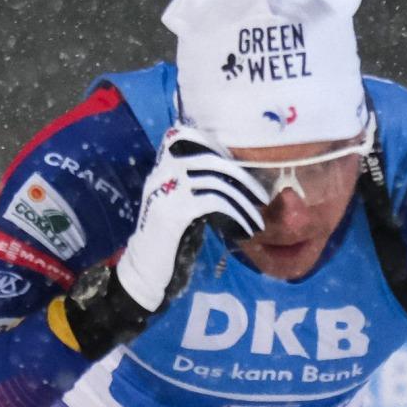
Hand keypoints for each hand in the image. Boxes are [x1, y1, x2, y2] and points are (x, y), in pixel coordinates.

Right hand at [115, 128, 268, 310]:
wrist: (143, 271)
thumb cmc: (167, 241)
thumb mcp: (180, 206)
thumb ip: (196, 187)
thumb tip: (231, 176)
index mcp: (160, 169)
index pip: (184, 135)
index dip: (214, 144)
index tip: (238, 166)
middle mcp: (161, 174)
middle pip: (209, 159)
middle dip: (242, 177)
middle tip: (262, 196)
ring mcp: (166, 191)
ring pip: (216, 182)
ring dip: (245, 203)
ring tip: (258, 221)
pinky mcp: (174, 212)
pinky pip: (215, 203)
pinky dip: (236, 216)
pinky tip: (246, 230)